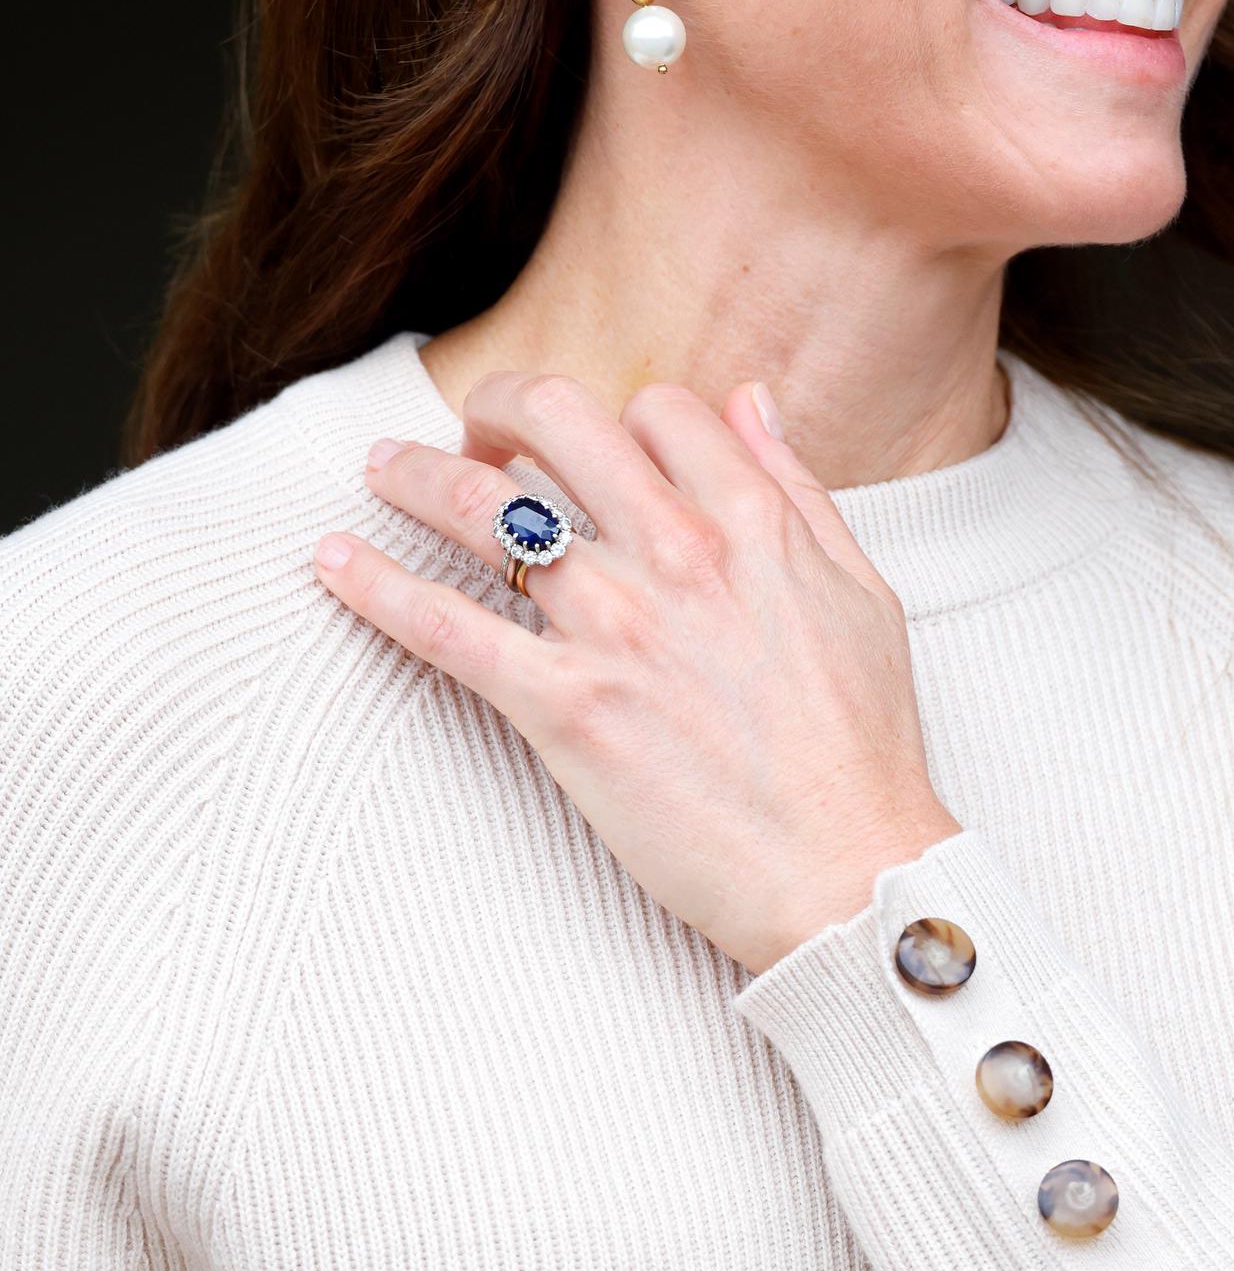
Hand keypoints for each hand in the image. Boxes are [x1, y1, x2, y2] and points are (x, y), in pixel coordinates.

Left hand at [311, 369, 962, 974]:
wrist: (846, 867)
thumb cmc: (861, 741)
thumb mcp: (860, 589)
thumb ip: (797, 487)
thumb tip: (749, 403)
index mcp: (752, 519)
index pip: (656, 410)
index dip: (613, 416)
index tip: (585, 447)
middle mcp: (677, 552)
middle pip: (556, 421)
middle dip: (497, 407)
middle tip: (471, 434)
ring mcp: (616, 626)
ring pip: (486, 509)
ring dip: (417, 474)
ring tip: (382, 468)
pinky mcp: (565, 706)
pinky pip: (449, 627)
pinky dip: (379, 587)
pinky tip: (335, 562)